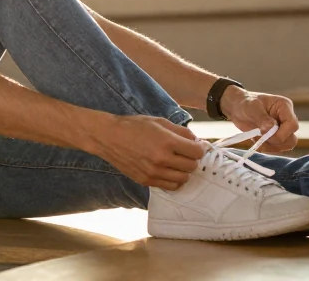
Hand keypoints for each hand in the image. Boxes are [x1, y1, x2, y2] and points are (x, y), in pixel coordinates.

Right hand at [87, 115, 205, 190]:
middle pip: (192, 166)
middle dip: (192, 159)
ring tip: (177, 162)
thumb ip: (180, 131)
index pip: (197, 152)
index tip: (196, 146)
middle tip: (186, 153)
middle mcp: (162, 159)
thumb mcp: (159, 122)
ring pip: (183, 179)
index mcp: (167, 141)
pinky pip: (171, 186)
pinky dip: (174, 180)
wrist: (109, 137)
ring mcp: (154, 172)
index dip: (199, 148)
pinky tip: (169, 171)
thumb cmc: (134, 126)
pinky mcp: (146, 181)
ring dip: (184, 171)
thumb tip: (196, 141)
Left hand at [220, 87, 299, 151]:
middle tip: (261, 137)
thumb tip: (271, 128)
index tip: (266, 134)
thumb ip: (262, 118)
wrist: (237, 108)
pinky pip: (276, 148)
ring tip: (256, 137)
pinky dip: (265, 147)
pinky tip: (256, 139)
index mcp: (284, 106)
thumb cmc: (245, 103)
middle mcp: (286, 118)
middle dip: (276, 141)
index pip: (292, 125)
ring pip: (285, 145)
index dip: (282, 134)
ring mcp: (282, 129)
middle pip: (291, 138)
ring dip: (270, 146)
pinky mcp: (275, 137)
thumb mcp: (252, 107)